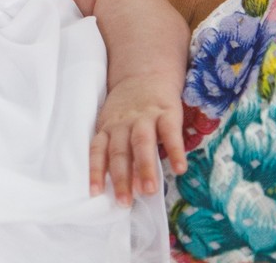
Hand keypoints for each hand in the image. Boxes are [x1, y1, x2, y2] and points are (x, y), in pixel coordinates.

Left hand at [89, 73, 186, 205]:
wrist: (145, 74)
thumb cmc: (128, 109)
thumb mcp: (115, 124)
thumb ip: (118, 150)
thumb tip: (126, 186)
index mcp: (107, 127)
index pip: (98, 150)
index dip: (95, 171)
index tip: (95, 193)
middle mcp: (123, 124)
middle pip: (120, 151)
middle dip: (121, 178)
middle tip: (125, 201)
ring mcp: (144, 117)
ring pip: (142, 143)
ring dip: (144, 168)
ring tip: (149, 191)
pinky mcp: (166, 113)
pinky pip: (170, 133)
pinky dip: (175, 151)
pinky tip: (180, 169)